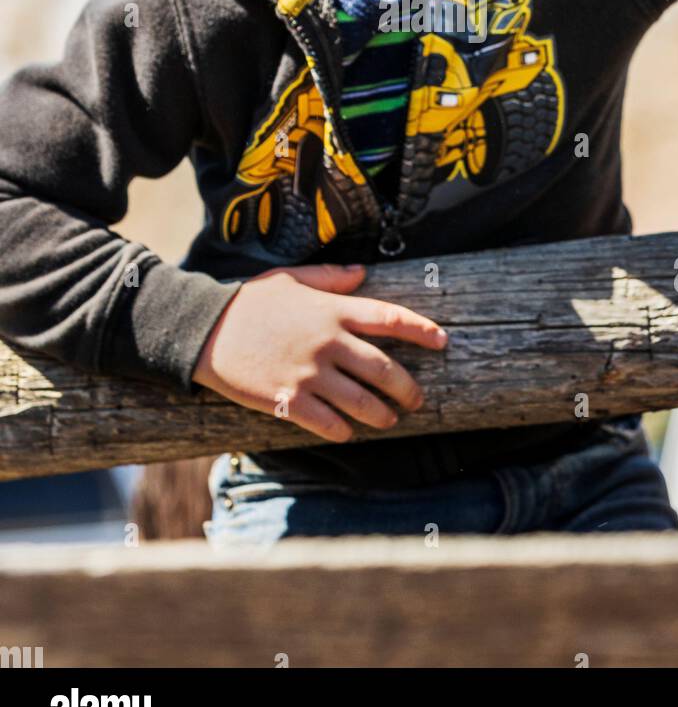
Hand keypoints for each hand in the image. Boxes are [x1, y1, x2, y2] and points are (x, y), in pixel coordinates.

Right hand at [192, 263, 446, 442]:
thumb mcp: (291, 279)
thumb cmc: (249, 302)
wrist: (206, 330)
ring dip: (382, 414)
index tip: (442, 341)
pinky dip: (344, 430)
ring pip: (362, 402)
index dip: (422, 330)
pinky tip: (349, 432)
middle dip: (408, 388)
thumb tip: (361, 274)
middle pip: (384, 369)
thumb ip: (330, 278)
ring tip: (389, 419)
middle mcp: (328, 342)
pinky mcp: (289, 400)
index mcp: (332, 310)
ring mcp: (310, 373)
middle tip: (416, 399)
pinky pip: (328, 423)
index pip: (390, 319)